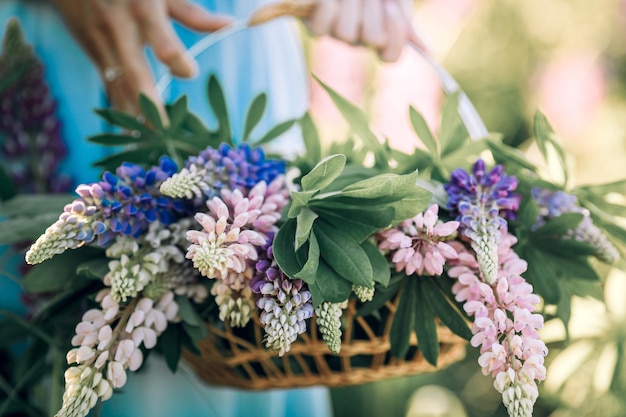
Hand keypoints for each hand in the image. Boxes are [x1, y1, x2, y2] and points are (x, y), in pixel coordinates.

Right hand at [52, 0, 230, 116]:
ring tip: (148, 143)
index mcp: (143, 10)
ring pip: (119, 87)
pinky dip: (120, 109)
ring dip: (133, 116)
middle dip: (149, 106)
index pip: (164, 46)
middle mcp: (121, 30)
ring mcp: (103, 44)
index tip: (189, 72)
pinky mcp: (94, 54)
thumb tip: (229, 26)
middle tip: (165, 133)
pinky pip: (109, 87)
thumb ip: (193, 14)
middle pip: (135, 75)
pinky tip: (130, 132)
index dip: (178, 62)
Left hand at [303, 0, 423, 61]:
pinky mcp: (315, 26)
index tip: (391, 6)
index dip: (395, 35)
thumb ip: (406, 18)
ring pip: (346, 34)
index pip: (391, 57)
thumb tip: (429, 51)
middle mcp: (359, 37)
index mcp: (380, 33)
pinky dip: (328, 6)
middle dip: (372, 9)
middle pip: (373, 40)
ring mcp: (336, 33)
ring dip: (350, 4)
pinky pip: (322, 28)